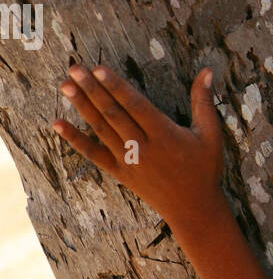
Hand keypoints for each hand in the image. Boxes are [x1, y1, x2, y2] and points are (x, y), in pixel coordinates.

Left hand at [52, 63, 224, 227]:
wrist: (193, 209)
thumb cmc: (204, 169)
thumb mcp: (210, 134)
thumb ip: (204, 101)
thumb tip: (207, 71)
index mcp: (165, 134)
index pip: (135, 105)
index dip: (116, 86)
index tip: (98, 69)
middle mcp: (143, 146)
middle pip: (113, 113)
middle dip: (92, 89)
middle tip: (74, 69)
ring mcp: (128, 161)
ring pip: (101, 129)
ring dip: (81, 106)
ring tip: (65, 86)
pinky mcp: (120, 173)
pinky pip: (93, 154)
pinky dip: (74, 139)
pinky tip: (57, 124)